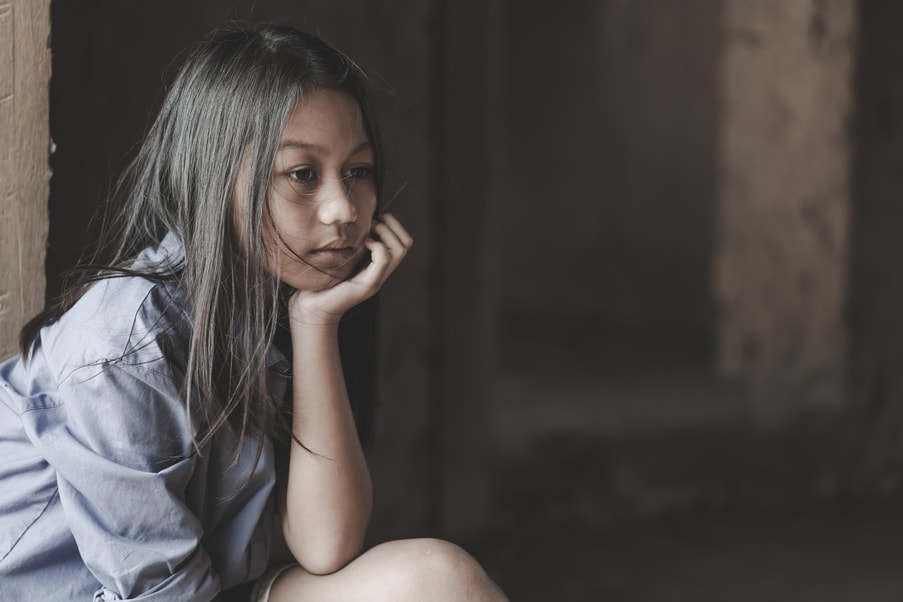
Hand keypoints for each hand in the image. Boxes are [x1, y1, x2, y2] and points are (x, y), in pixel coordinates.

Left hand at [288, 213, 411, 327]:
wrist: (313, 308)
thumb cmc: (321, 281)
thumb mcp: (337, 258)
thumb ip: (348, 245)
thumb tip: (350, 222)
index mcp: (376, 266)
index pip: (403, 242)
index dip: (393, 225)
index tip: (373, 220)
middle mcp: (381, 273)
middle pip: (406, 244)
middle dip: (392, 226)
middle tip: (372, 224)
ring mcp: (377, 279)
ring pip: (400, 250)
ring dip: (385, 233)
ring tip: (368, 233)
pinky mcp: (369, 284)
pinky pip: (384, 259)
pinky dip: (376, 245)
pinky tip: (363, 244)